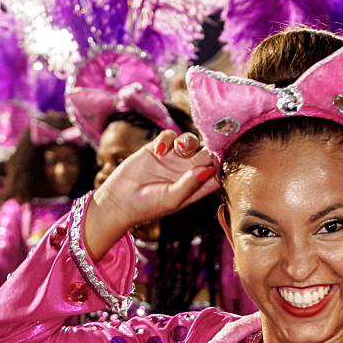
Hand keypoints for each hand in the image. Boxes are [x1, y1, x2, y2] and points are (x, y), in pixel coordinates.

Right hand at [84, 131, 218, 260]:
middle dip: (208, 147)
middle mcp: (187, 172)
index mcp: (195, 187)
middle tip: (204, 147)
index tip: (221, 160)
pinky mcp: (157, 148)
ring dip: (188, 141)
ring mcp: (172, 159)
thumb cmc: (148, 206)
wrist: (120, 201)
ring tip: (180, 148)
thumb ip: (190, 184)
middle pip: (206, 153)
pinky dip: (166, 140)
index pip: (216, 174)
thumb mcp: (172, 199)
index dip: (221, 165)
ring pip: (189, 141)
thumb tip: (208, 169)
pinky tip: (159, 152)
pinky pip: (168, 136)